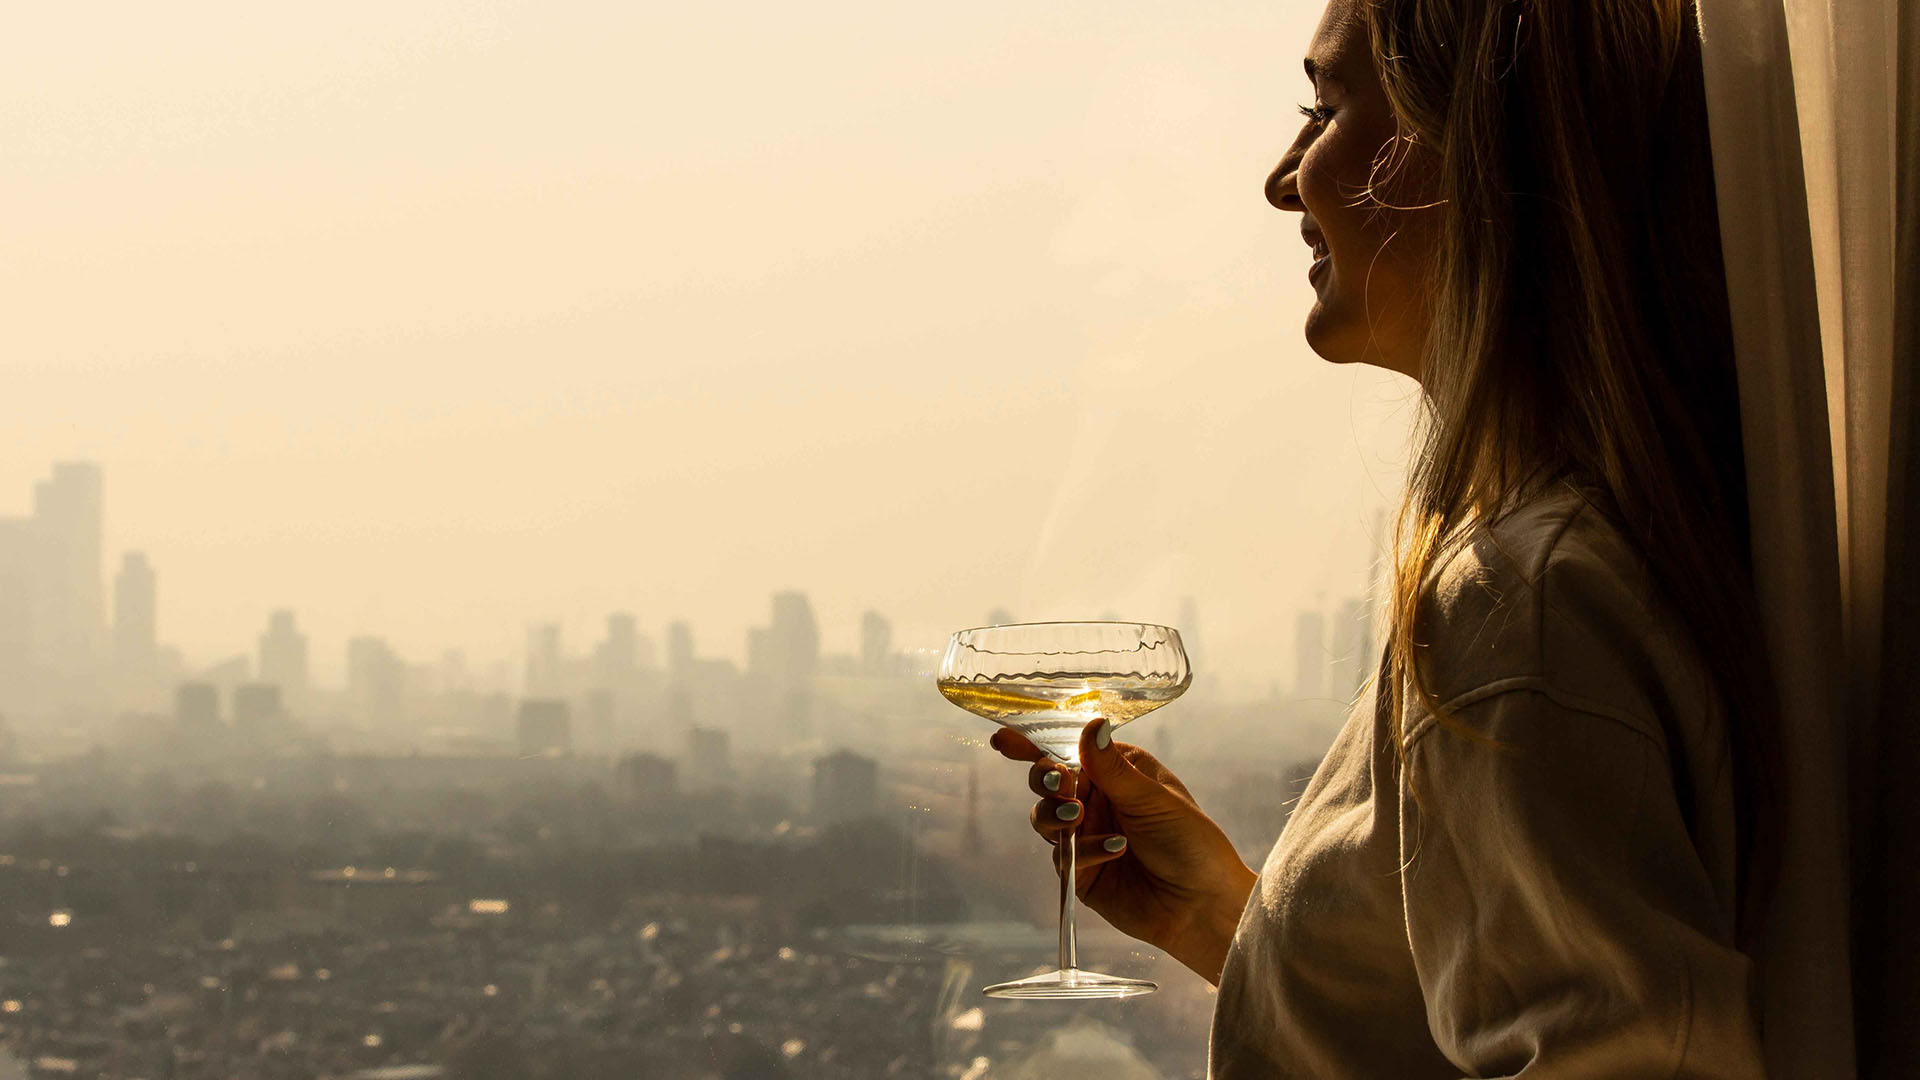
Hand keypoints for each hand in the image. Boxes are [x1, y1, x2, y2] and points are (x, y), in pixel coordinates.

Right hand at [991, 717, 1256, 984]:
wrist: (1203, 906)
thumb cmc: (1192, 843)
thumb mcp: (1154, 799)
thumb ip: (1113, 768)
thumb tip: (1092, 723)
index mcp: (1118, 772)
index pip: (1069, 752)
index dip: (1032, 745)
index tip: (1002, 740)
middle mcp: (1098, 801)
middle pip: (1048, 783)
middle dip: (1045, 781)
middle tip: (1061, 785)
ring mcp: (1087, 837)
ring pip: (1044, 818)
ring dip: (1055, 814)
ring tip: (1079, 816)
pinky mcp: (1082, 872)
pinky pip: (1063, 856)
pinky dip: (1084, 850)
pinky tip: (1116, 850)